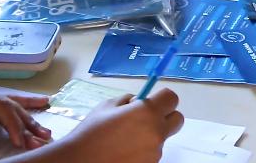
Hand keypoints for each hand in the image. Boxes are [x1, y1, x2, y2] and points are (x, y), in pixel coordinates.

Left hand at [0, 76, 50, 154]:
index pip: (1, 107)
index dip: (14, 125)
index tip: (22, 142)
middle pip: (11, 105)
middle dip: (28, 122)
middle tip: (45, 137)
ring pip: (11, 103)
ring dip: (29, 116)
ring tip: (47, 126)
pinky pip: (5, 104)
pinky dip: (21, 109)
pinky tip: (37, 105)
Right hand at [59, 89, 183, 161]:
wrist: (79, 162)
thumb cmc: (90, 132)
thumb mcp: (107, 106)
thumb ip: (128, 101)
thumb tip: (139, 101)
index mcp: (147, 112)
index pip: (172, 98)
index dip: (162, 98)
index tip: (151, 102)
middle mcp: (156, 133)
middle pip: (177, 120)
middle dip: (164, 117)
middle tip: (145, 119)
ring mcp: (154, 153)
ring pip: (162, 138)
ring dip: (150, 136)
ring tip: (124, 140)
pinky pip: (152, 154)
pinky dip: (142, 151)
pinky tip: (124, 152)